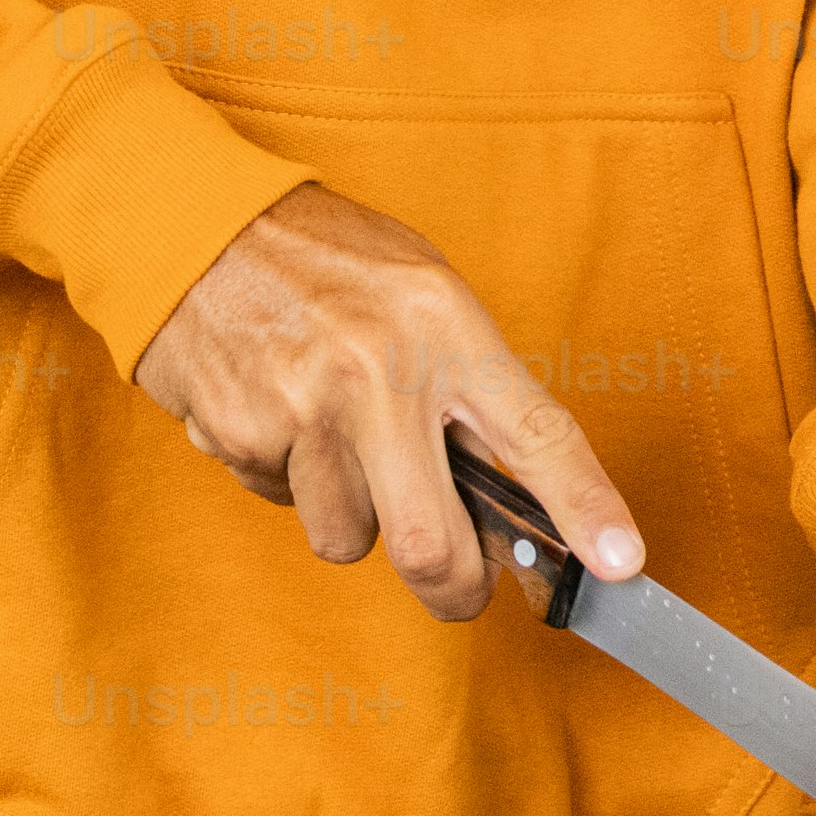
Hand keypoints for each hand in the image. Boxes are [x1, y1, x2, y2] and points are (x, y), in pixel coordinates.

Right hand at [130, 185, 643, 619]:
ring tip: (336, 438)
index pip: (537, 435)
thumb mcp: (424, 292)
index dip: (587, 508)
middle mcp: (380, 374)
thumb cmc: (326, 260)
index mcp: (446, 326)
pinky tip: (279, 415)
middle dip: (453, 590)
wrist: (195, 225)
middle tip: (460, 588)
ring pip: (348, 537)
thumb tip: (511, 492)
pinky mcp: (239, 435)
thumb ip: (469, 383)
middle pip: (432, 545)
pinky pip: (281, 505)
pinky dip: (287, 480)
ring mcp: (305, 411)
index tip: (620, 563)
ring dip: (353, 514)